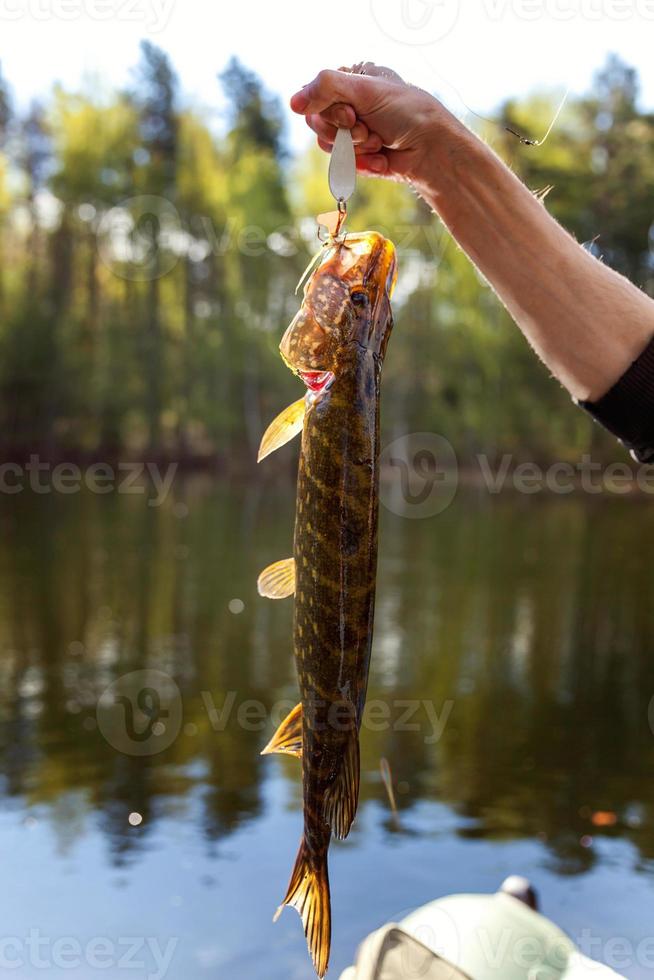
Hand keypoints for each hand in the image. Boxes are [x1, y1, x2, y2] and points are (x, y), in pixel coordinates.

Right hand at [290, 63, 448, 182]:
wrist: (431, 150)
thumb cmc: (407, 112)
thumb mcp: (366, 90)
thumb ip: (326, 88)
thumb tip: (292, 102)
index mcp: (351, 81)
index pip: (316, 95)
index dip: (331, 110)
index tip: (353, 113)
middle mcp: (349, 104)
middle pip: (317, 123)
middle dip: (345, 132)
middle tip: (367, 129)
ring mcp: (353, 132)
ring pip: (328, 146)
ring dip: (355, 149)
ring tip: (379, 143)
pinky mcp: (358, 157)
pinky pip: (343, 165)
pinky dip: (363, 164)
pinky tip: (382, 159)